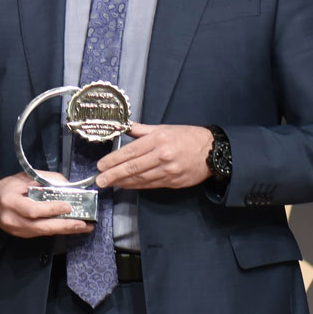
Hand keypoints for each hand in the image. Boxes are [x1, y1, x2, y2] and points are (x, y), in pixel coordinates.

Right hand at [0, 171, 92, 237]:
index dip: (51, 209)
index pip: (33, 210)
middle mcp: (14, 220)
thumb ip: (45, 180)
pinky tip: (70, 227)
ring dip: (66, 229)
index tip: (68, 206)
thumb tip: (67, 185)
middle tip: (83, 223)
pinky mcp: (24, 235)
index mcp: (11, 202)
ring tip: (83, 226)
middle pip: (42, 226)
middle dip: (65, 225)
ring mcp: (19, 230)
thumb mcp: (23, 178)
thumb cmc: (7, 188)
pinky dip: (58, 229)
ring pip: (45, 232)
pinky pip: (43, 233)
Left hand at [95, 123, 212, 189]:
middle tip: (99, 180)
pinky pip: (150, 185)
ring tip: (109, 184)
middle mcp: (162, 156)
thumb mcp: (163, 128)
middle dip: (113, 175)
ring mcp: (168, 171)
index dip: (113, 160)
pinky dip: (136, 186)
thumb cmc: (187, 136)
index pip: (130, 152)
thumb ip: (141, 130)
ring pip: (140, 179)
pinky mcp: (173, 182)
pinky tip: (126, 186)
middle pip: (132, 167)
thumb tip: (123, 127)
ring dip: (122, 183)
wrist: (213, 151)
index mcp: (157, 140)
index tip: (101, 165)